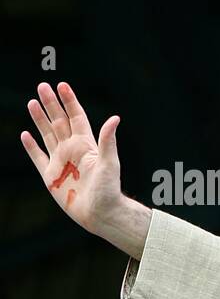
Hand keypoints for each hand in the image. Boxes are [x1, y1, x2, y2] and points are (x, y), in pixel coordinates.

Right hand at [21, 82, 123, 234]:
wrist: (101, 213)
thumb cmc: (109, 190)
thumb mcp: (109, 163)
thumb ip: (108, 140)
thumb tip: (115, 118)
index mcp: (86, 145)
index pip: (76, 117)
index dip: (69, 101)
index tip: (62, 85)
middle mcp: (72, 150)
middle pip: (59, 121)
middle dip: (51, 104)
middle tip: (42, 86)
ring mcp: (60, 161)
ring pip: (47, 135)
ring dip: (40, 119)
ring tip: (32, 102)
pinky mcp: (50, 176)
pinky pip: (38, 157)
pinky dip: (31, 146)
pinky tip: (25, 134)